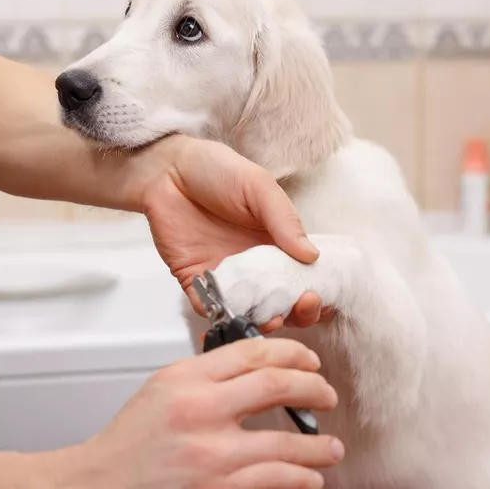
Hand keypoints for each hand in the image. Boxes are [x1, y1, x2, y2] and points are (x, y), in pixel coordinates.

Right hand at [52, 339, 342, 488]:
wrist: (101, 484)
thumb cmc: (132, 440)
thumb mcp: (165, 386)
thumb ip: (209, 372)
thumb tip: (260, 365)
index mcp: (187, 379)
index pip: (254, 352)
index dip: (293, 353)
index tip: (309, 362)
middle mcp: (200, 412)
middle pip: (277, 386)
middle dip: (315, 388)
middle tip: (328, 395)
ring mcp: (210, 456)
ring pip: (285, 444)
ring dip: (318, 446)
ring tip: (331, 448)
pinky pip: (274, 482)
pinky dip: (300, 479)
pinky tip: (310, 478)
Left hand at [135, 135, 334, 332]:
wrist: (168, 169)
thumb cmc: (217, 170)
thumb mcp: (259, 187)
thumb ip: (284, 220)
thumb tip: (312, 256)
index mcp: (277, 243)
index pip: (304, 275)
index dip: (316, 290)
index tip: (321, 295)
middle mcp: (256, 265)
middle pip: (283, 301)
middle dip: (299, 312)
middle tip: (302, 305)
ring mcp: (227, 276)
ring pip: (251, 311)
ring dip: (265, 320)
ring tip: (273, 317)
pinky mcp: (197, 281)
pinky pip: (211, 308)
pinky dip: (222, 315)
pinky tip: (234, 312)